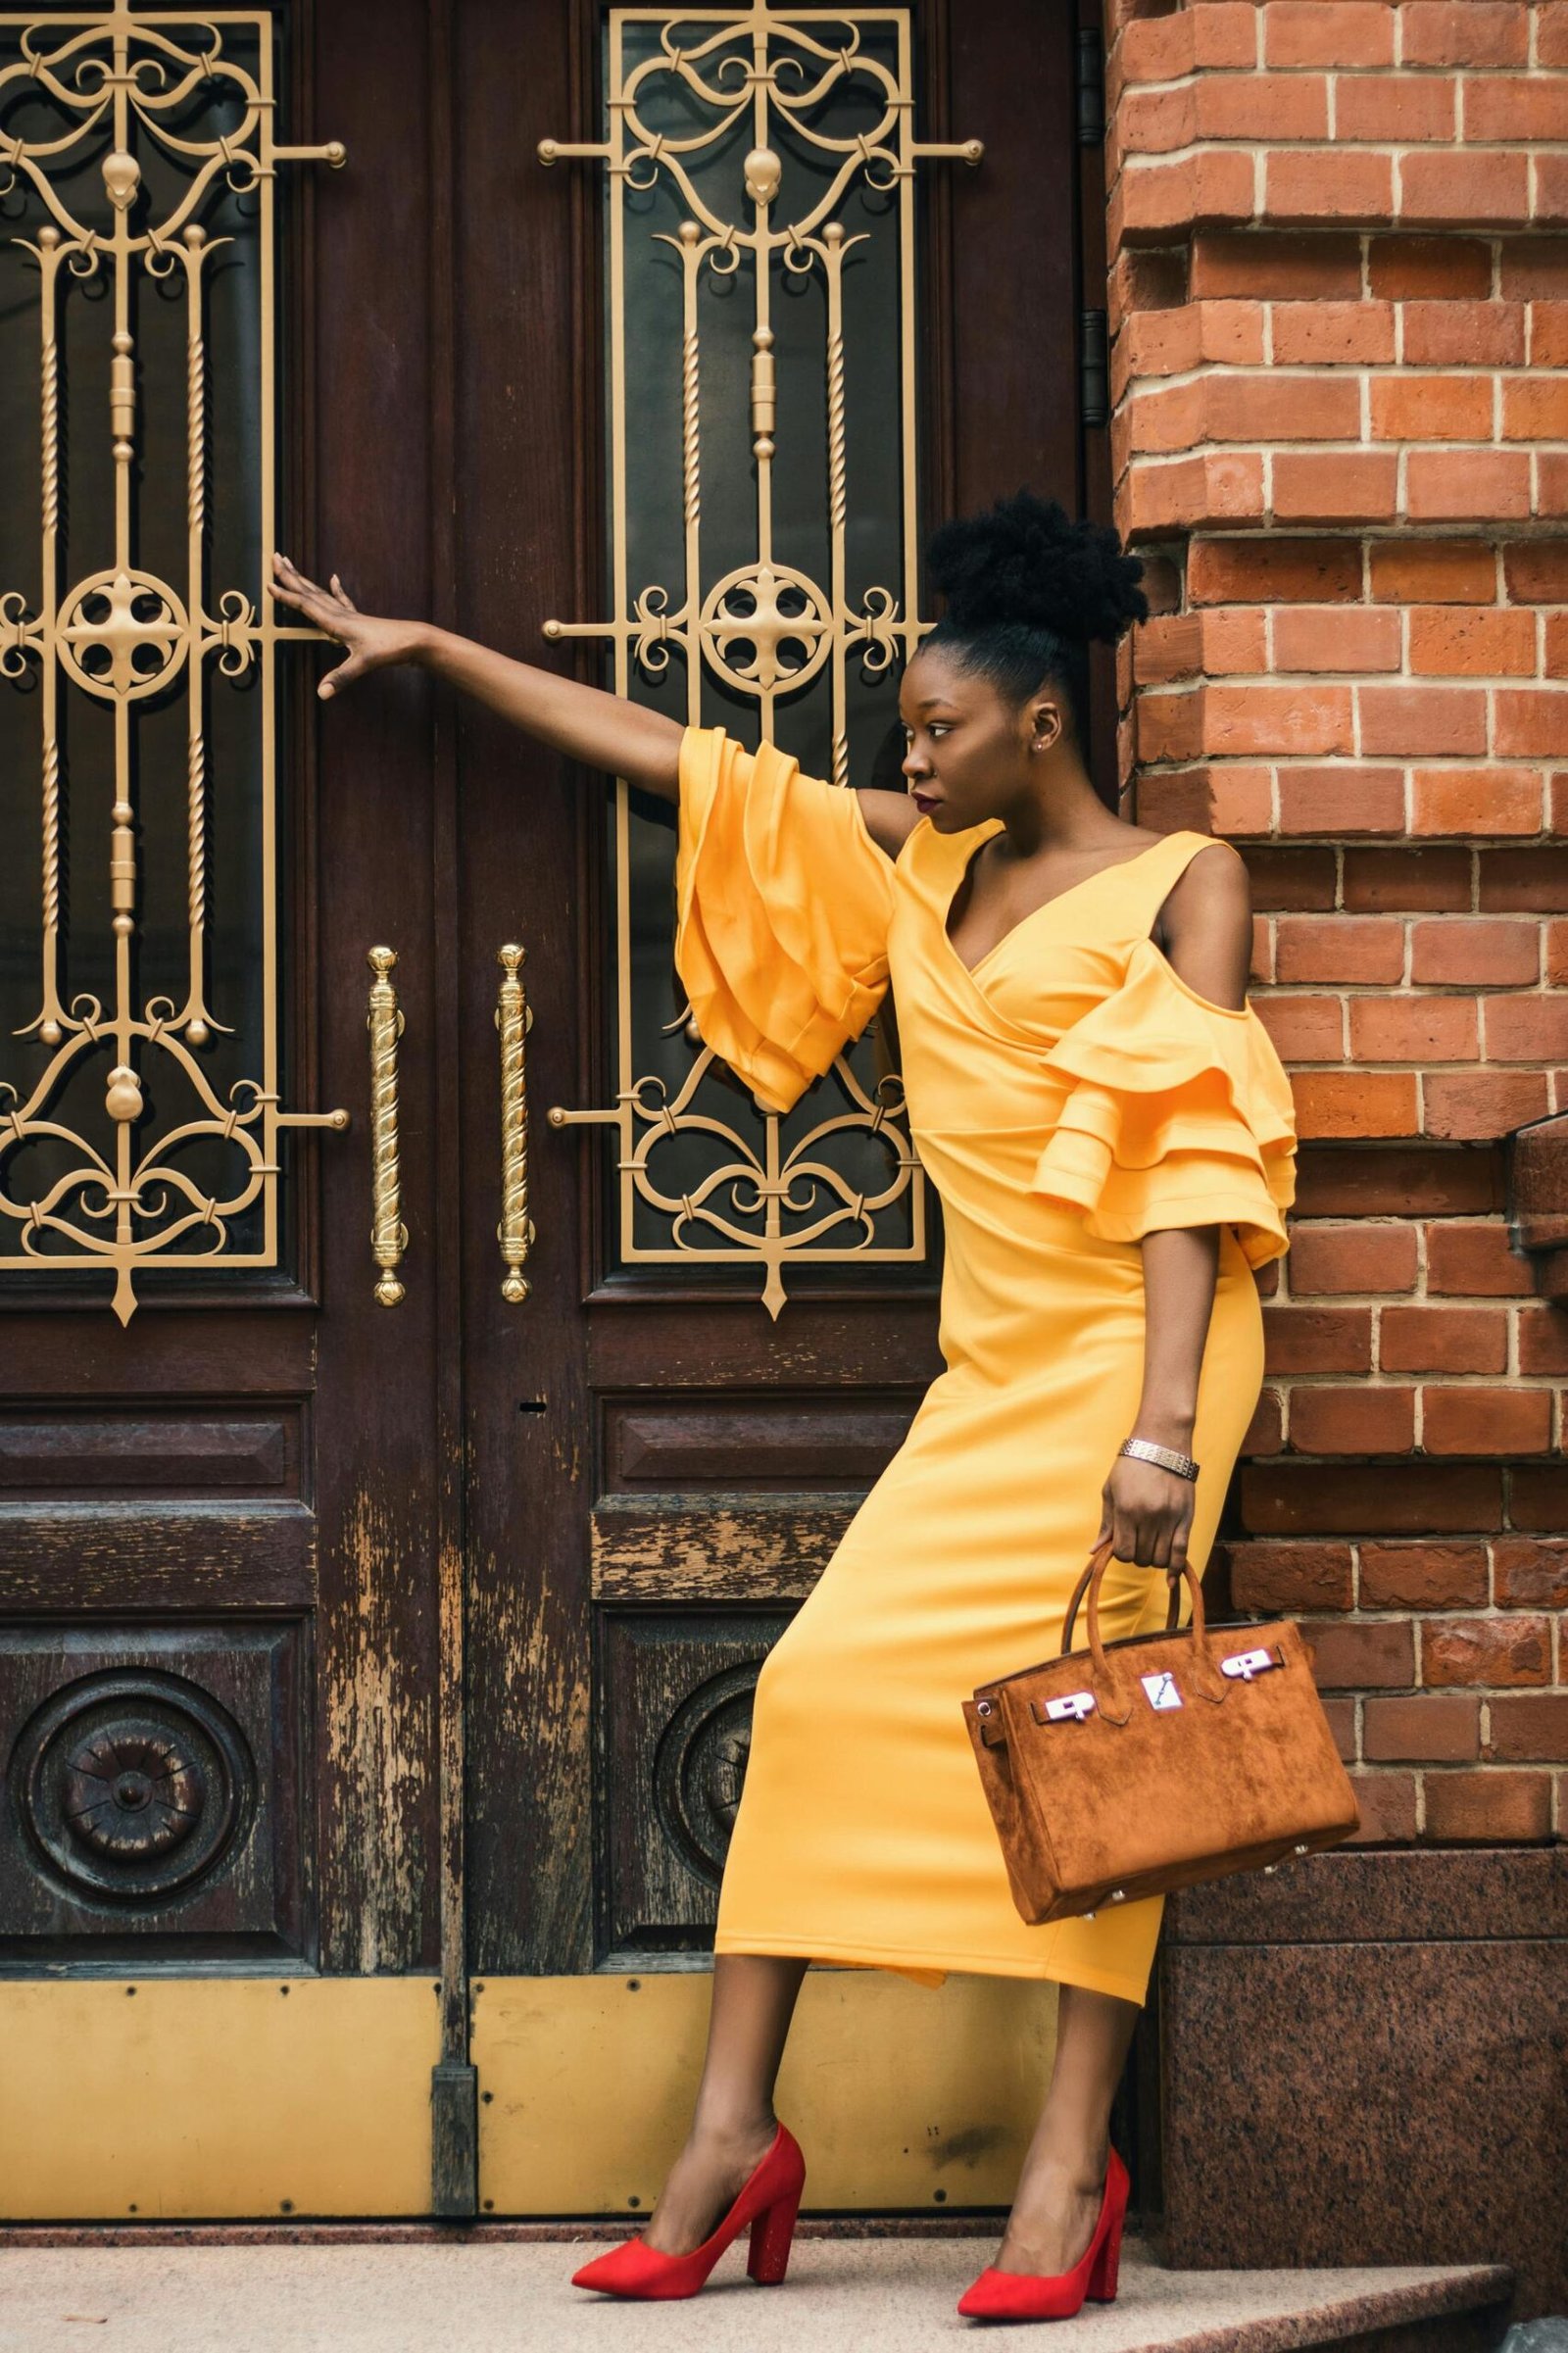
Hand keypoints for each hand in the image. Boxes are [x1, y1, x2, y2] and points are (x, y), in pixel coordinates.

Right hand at [266, 552, 426, 697]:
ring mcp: (350, 615)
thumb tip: (322, 693)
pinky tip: (334, 579)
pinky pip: (343, 600)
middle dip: (290, 575)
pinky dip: (336, 589)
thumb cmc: (390, 650)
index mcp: (336, 622)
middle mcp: (340, 614)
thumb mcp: (364, 665)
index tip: (268, 584)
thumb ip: (341, 677)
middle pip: (310, 591)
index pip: (305, 605)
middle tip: (274, 557)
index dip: (286, 596)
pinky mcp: (360, 619)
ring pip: (321, 593)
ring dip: (304, 580)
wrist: (415, 641)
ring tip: (291, 565)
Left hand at [1095, 1449, 1194, 1573]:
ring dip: (1154, 1560)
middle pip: (1142, 1558)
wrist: (1162, 1444)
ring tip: (1151, 1546)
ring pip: (1161, 1559)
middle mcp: (1148, 1517)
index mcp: (1126, 1510)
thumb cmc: (1131, 1466)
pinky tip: (1171, 1578)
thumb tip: (1094, 1552)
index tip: (1122, 1544)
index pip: (1122, 1552)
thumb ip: (1106, 1524)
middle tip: (1138, 1542)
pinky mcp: (1186, 1517)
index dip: (1121, 1554)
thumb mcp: (1111, 1491)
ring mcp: (1169, 1518)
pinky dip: (1176, 1569)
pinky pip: (1181, 1552)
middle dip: (1137, 1556)